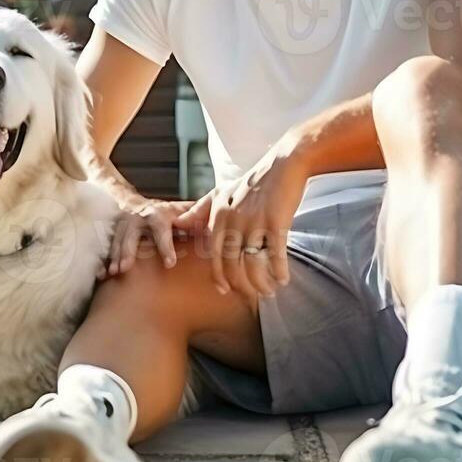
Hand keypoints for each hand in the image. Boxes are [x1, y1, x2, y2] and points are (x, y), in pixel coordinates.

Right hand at [100, 198, 197, 278]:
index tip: (170, 264)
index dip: (165, 246)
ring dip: (114, 257)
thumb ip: (198, 216)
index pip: (161, 229)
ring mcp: (122, 225)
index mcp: (158, 214)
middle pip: (132, 234)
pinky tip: (102, 275)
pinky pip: (107, 247)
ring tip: (113, 273)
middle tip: (126, 268)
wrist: (134, 202)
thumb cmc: (167, 213)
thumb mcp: (182, 209)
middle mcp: (137, 218)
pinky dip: (104, 260)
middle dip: (128, 251)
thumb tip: (216, 225)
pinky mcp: (113, 234)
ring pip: (117, 241)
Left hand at [175, 141, 307, 298]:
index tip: (225, 290)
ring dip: (261, 283)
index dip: (219, 275)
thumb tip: (177, 223)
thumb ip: (199, 210)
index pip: (213, 254)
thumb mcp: (221, 192)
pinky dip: (279, 271)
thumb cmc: (252, 183)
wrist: (283, 165)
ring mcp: (255, 221)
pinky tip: (283, 280)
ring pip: (252, 264)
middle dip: (240, 285)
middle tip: (251, 296)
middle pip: (231, 263)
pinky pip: (275, 255)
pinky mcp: (276, 222)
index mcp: (219, 215)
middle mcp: (234, 219)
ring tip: (269, 291)